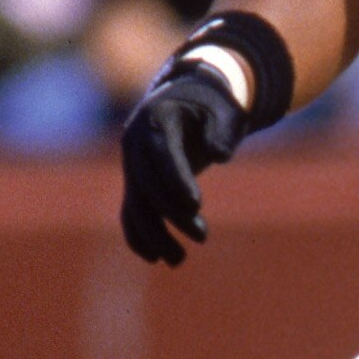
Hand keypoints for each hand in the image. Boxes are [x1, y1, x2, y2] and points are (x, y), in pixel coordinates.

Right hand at [119, 63, 249, 265]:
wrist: (190, 98)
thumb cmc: (214, 106)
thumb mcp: (226, 112)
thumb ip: (223, 131)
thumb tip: (219, 155)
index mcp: (158, 119)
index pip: (163, 153)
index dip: (177, 179)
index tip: (196, 204)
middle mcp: (137, 142)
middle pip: (147, 183)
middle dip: (171, 213)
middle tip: (203, 235)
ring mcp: (133, 164)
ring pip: (135, 204)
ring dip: (153, 235)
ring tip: (178, 260)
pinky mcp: (136, 182)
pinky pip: (131, 211)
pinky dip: (138, 236)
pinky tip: (155, 257)